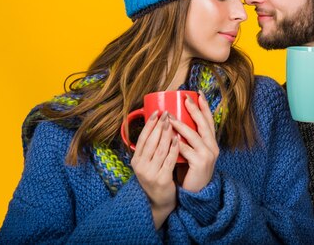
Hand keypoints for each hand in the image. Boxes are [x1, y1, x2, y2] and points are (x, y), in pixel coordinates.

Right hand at [131, 111, 179, 228]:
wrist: (159, 201)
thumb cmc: (156, 176)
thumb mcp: (147, 163)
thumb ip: (150, 148)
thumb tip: (157, 124)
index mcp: (136, 160)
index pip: (142, 138)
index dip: (149, 124)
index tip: (156, 112)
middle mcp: (141, 166)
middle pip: (151, 142)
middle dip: (159, 126)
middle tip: (167, 113)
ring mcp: (150, 173)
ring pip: (160, 149)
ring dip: (166, 134)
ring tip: (172, 122)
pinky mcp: (162, 179)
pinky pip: (169, 160)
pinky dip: (173, 148)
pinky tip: (178, 139)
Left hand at [170, 91, 219, 192]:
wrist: (196, 193)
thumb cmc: (190, 171)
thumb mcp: (192, 152)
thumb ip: (188, 140)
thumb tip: (173, 122)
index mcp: (211, 142)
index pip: (209, 121)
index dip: (204, 107)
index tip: (198, 93)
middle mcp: (213, 147)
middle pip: (204, 124)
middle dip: (195, 110)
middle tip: (185, 98)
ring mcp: (208, 155)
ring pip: (194, 136)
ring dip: (182, 125)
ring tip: (171, 117)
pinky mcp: (200, 164)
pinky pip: (187, 150)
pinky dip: (179, 143)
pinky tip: (171, 137)